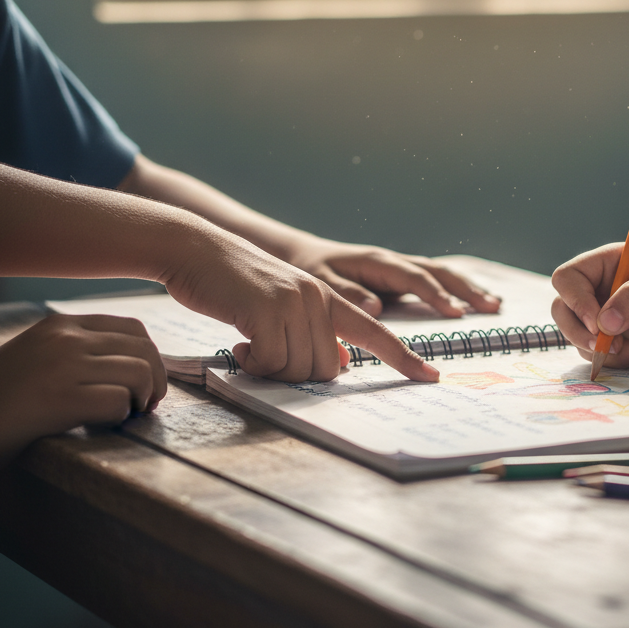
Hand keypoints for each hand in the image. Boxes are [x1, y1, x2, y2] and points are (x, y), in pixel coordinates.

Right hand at [0, 313, 166, 480]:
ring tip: (127, 416)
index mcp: (60, 324)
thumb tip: (136, 367)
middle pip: (143, 350)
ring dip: (141, 399)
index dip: (150, 357)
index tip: (145, 383)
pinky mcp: (58, 399)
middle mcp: (65, 338)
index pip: (132, 329)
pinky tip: (102, 426)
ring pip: (138, 374)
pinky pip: (117, 403)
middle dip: (156, 380)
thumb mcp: (37, 357)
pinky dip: (119, 418)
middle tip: (146, 405)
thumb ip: (78, 353)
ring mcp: (62, 365)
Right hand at [163, 229, 440, 383]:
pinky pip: (270, 363)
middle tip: (264, 357)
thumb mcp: (284, 306)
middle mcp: (318, 298)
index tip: (431, 376)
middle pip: (327, 368)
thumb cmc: (236, 285)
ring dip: (270, 369)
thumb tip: (341, 362)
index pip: (375, 332)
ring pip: (299, 369)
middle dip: (296, 374)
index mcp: (328, 298)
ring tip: (248, 345)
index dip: (404, 357)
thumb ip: (315, 330)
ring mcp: (294, 302)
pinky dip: (251, 364)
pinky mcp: (266, 310)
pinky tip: (237, 345)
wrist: (197, 251)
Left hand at [275, 234, 501, 318]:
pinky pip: (434, 280)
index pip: (413, 278)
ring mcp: (399, 269)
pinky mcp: (400, 278)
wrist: (303, 256)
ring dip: (467, 287)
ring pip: (440, 273)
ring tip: (495, 304)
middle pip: (437, 272)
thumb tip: (376, 307)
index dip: (435, 295)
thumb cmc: (310, 271)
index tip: (455, 313)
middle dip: (465, 288)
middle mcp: (393, 262)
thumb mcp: (321, 282)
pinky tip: (475, 301)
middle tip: (490, 307)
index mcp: (377, 263)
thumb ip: (348, 293)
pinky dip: (456, 288)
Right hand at [551, 244, 628, 365]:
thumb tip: (604, 322)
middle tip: (606, 345)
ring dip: (606, 351)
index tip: (599, 322)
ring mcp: (610, 319)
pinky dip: (621, 361)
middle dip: (580, 331)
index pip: (569, 278)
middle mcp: (602, 290)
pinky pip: (603, 357)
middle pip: (564, 310)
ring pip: (580, 338)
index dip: (576, 300)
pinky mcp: (622, 343)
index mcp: (609, 264)